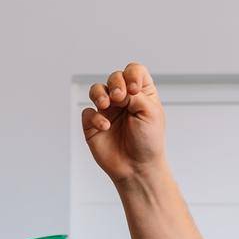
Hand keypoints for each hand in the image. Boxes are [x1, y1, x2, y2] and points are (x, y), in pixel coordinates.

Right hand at [81, 62, 166, 183]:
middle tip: (119, 96)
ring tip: (106, 105)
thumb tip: (116, 90)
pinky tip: (105, 127)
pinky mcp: (93, 125)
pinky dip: (95, 117)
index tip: (134, 90)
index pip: (134, 71)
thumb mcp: (150, 113)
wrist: (136, 167)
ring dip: (99, 94)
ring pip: (96, 90)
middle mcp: (123, 99)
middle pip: (114, 77)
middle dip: (115, 83)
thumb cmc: (148, 141)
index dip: (131, 75)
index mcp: (141, 93)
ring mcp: (107, 111)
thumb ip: (135, 95)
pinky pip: (88, 112)